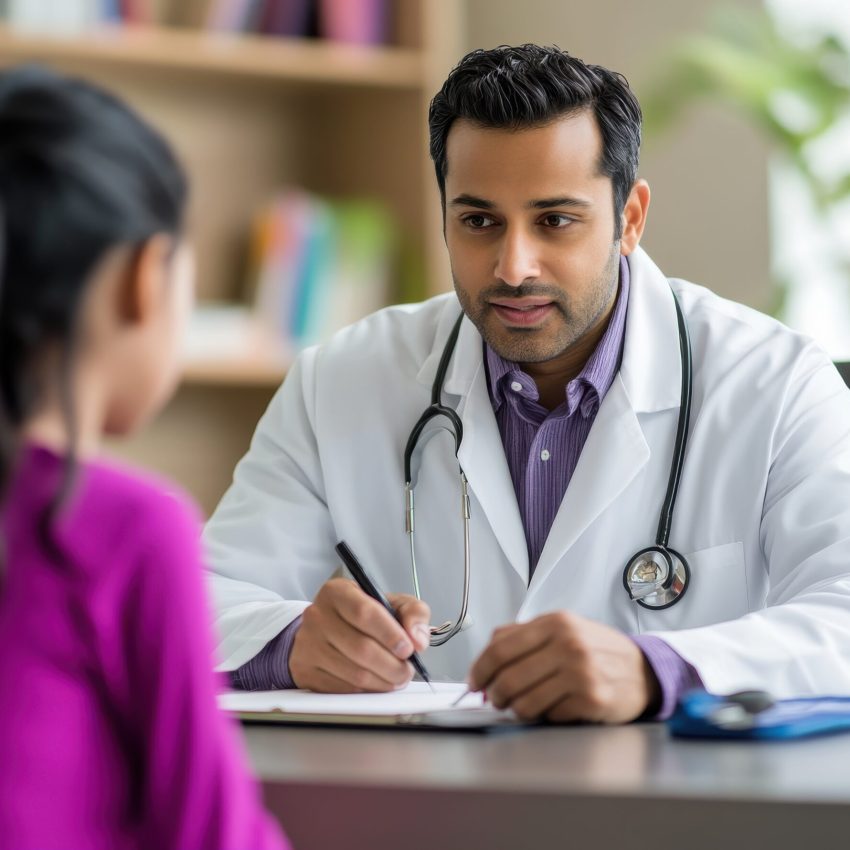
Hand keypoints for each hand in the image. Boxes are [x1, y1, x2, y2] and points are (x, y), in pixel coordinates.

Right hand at [289, 577, 430, 692]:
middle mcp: (317, 616)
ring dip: (383, 681)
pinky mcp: (305, 670)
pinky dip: (366, 691)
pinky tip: (376, 682)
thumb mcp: (391, 603)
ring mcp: (308, 644)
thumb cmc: (362, 615)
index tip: (408, 648)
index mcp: (337, 592)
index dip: (390, 634)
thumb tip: (418, 639)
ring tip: (396, 677)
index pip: (364, 613)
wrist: (326, 629)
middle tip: (407, 670)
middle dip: (392, 665)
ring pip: (354, 673)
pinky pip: (342, 689)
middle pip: (361, 648)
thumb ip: (413, 613)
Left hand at [468, 612, 659, 722]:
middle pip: (508, 677)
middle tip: (494, 699)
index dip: (480, 669)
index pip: (500, 648)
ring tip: (521, 706)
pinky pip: (550, 716)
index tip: (474, 681)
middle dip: (494, 694)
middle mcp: (568, 644)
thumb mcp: (561, 628)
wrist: (643, 670)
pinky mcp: (592, 699)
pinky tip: (553, 707)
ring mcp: (581, 673)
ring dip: (516, 709)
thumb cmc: (596, 650)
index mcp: (555, 623)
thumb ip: (521, 635)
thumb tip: (485, 656)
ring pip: (525, 702)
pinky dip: (545, 716)